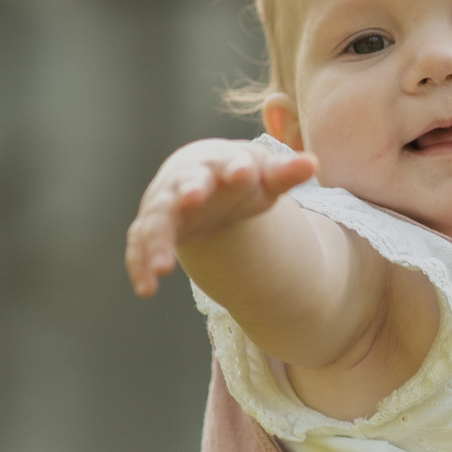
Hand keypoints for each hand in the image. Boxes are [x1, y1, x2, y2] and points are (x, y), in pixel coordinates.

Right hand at [124, 136, 317, 296]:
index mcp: (219, 164)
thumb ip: (285, 174)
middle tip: (193, 198)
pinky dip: (140, 265)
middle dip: (190, 190)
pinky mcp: (152, 228)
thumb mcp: (265, 177)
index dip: (236, 168)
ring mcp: (166, 205)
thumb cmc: (240, 178)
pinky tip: (146, 289)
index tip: (243, 172)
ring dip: (157, 242)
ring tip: (163, 269)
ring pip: (157, 220)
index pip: (229, 163)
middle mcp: (187, 181)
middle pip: (186, 185)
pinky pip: (140, 246)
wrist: (203, 177)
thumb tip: (312, 163)